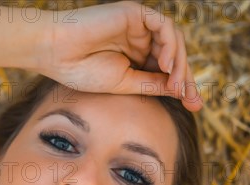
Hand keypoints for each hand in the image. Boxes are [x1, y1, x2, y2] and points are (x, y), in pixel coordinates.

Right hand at [34, 1, 201, 111]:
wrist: (55, 52)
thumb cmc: (80, 70)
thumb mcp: (123, 84)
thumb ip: (151, 84)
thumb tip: (179, 91)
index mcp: (135, 58)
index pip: (167, 70)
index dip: (182, 86)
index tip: (194, 106)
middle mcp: (139, 40)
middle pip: (174, 55)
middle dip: (187, 77)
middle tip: (192, 100)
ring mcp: (138, 26)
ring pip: (173, 41)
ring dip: (180, 63)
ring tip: (177, 85)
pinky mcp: (135, 13)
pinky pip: (163, 26)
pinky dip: (170, 44)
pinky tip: (167, 65)